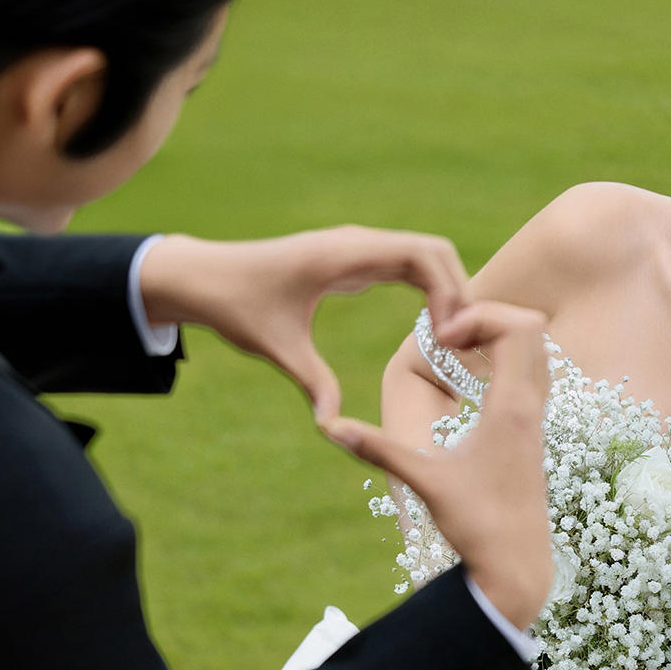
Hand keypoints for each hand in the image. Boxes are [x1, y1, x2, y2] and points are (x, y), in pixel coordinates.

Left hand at [139, 228, 472, 422]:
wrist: (205, 277)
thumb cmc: (236, 305)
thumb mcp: (275, 347)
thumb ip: (311, 382)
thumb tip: (331, 426)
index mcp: (343, 254)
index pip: (422, 255)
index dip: (450, 291)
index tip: (453, 336)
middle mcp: (356, 243)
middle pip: (434, 251)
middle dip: (459, 291)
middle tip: (465, 343)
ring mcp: (356, 248)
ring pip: (424, 256)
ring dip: (447, 289)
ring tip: (455, 340)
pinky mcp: (353, 260)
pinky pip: (406, 265)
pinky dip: (428, 288)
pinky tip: (432, 327)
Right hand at [321, 303, 553, 630]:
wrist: (517, 569)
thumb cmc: (477, 528)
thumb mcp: (424, 483)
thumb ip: (380, 450)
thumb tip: (330, 427)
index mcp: (512, 409)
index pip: (518, 327)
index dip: (481, 314)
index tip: (442, 335)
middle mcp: (533, 408)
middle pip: (533, 327)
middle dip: (490, 316)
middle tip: (448, 332)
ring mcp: (538, 421)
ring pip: (538, 351)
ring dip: (500, 337)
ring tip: (456, 349)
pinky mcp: (534, 436)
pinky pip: (533, 375)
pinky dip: (507, 360)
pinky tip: (470, 380)